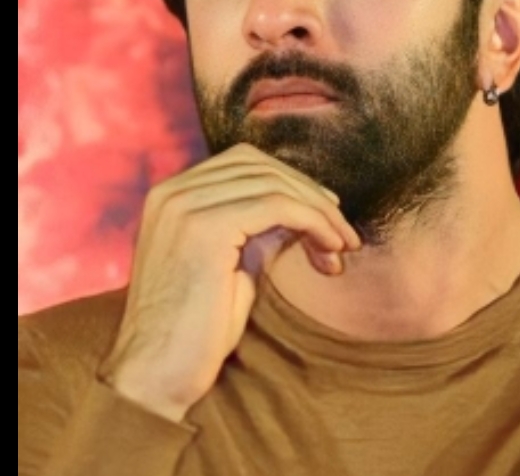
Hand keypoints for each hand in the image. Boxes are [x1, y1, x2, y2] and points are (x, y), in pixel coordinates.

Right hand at [100, 143, 360, 421]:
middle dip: (309, 194)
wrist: (155, 378)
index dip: (292, 183)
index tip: (326, 214)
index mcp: (171, 194)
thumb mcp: (232, 264)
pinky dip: (313, 221)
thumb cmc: (196, 330)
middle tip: (342, 232)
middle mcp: (172, 191)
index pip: (244, 163)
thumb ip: (258, 228)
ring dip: (319, 212)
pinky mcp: (204, 227)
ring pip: (273, 184)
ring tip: (342, 245)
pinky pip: (276, 205)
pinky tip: (330, 248)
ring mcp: (184, 205)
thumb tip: (304, 209)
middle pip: (260, 167)